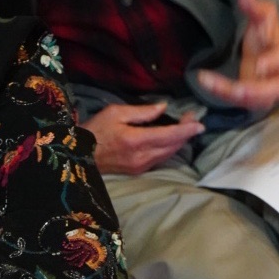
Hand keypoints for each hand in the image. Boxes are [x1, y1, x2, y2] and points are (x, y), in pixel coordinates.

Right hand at [88, 101, 203, 175]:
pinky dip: (169, 148)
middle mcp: (142, 156)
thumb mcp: (115, 112)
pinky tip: (171, 140)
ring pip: (168, 154)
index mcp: (136, 140)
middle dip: (186, 133)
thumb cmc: (94, 130)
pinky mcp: (138, 171)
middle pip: (173, 146)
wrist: (79, 156)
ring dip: (179, 141)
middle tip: (191, 119)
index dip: (187, 129)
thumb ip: (142, 112)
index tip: (199, 123)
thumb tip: (163, 108)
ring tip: (185, 127)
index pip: (169, 135)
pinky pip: (160, 159)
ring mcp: (140, 166)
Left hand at [197, 0, 278, 113]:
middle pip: (274, 90)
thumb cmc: (267, 35)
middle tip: (238, 91)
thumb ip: (255, 6)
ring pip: (255, 100)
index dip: (271, 62)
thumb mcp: (262, 17)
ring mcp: (267, 90)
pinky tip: (204, 80)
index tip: (259, 65)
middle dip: (256, 91)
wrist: (270, 53)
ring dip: (232, 94)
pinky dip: (222, 93)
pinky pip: (239, 102)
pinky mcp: (253, 99)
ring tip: (209, 83)